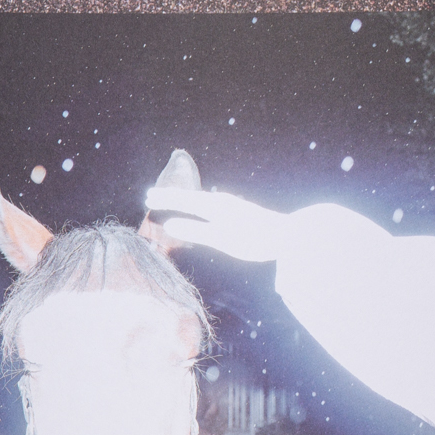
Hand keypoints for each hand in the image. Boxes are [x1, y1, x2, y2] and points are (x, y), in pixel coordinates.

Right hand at [143, 185, 293, 263]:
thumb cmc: (254, 239)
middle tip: (150, 195)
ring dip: (182, 199)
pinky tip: (198, 208)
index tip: (147, 198)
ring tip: (168, 200)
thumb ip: (196, 231)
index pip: (184, 200)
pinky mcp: (237, 211)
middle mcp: (221, 201)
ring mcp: (231, 205)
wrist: (288, 235)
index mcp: (216, 206)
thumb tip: (169, 224)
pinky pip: (207, 204)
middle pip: (190, 197)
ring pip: (199, 199)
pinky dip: (194, 204)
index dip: (165, 199)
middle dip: (170, 196)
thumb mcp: (222, 239)